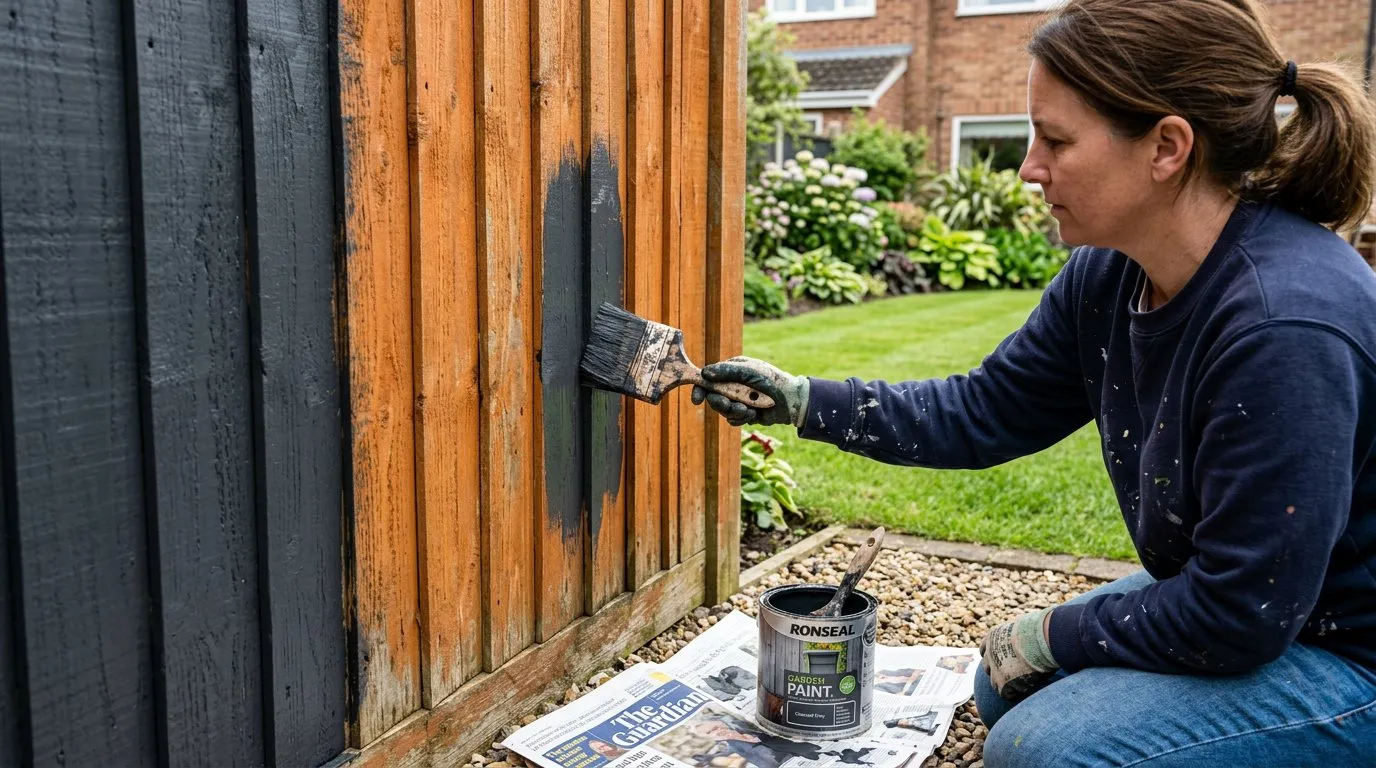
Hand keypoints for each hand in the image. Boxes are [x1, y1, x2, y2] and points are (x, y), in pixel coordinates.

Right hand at [690, 356, 808, 427]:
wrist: (791, 401)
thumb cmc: (771, 381)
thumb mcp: (749, 372)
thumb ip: (726, 372)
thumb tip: (704, 373)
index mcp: (731, 371)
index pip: (708, 379)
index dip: (700, 389)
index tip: (696, 399)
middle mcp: (732, 385)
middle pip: (712, 397)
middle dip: (720, 403)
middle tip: (728, 404)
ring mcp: (737, 400)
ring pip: (722, 411)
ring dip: (734, 411)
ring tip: (748, 410)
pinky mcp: (743, 413)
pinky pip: (732, 420)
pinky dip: (742, 418)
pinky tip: (754, 414)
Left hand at [980, 607, 1058, 702]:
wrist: (1042, 637)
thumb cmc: (1040, 631)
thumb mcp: (1023, 628)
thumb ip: (1018, 637)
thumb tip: (1026, 638)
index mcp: (992, 637)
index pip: (984, 650)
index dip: (994, 657)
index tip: (1004, 661)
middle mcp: (990, 652)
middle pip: (987, 668)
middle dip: (998, 672)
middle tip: (1015, 674)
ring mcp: (995, 667)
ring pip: (994, 683)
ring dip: (1006, 684)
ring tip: (1024, 682)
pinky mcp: (1003, 681)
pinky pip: (1005, 693)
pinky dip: (1014, 693)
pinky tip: (1026, 689)